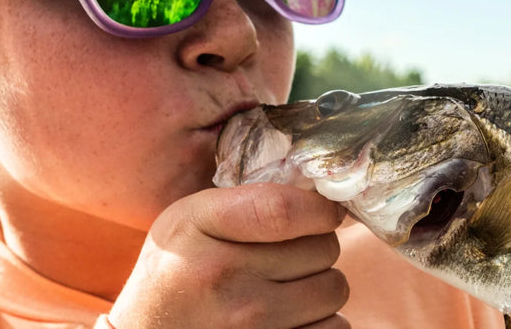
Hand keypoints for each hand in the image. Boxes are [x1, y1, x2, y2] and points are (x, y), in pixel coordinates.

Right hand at [107, 183, 349, 328]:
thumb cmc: (175, 271)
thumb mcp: (188, 220)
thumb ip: (245, 200)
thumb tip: (323, 196)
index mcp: (197, 228)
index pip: (284, 210)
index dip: (320, 208)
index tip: (325, 213)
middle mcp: (221, 276)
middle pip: (321, 248)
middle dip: (316, 247)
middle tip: (288, 256)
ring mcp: (247, 323)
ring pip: (334, 289)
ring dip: (321, 286)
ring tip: (286, 288)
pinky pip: (335, 328)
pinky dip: (321, 321)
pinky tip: (291, 318)